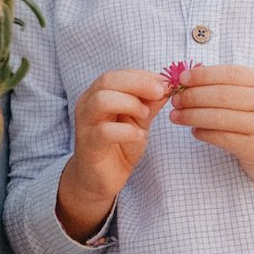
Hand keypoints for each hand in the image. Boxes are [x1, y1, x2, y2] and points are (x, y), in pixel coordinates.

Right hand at [58, 69, 168, 239]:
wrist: (102, 179)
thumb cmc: (120, 145)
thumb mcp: (140, 121)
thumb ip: (150, 103)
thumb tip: (168, 86)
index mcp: (98, 94)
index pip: (118, 74)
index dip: (142, 76)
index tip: (165, 82)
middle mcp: (87, 104)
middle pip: (108, 81)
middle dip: (138, 84)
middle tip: (160, 92)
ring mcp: (85, 124)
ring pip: (102, 100)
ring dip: (130, 103)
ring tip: (146, 115)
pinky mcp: (88, 145)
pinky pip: (105, 132)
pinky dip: (127, 131)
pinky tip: (139, 136)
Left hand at [168, 64, 253, 184]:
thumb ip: (231, 85)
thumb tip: (190, 78)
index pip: (230, 74)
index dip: (203, 75)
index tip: (182, 78)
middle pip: (222, 95)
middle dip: (193, 96)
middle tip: (175, 99)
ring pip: (219, 117)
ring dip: (192, 115)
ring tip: (177, 116)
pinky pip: (223, 138)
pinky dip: (204, 133)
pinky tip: (194, 131)